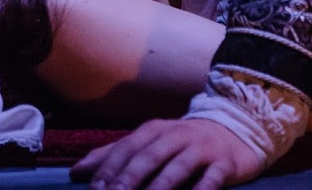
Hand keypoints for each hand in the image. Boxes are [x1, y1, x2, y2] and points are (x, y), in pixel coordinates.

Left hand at [70, 118, 266, 189]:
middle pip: (149, 157)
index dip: (109, 169)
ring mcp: (202, 148)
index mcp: (154, 130)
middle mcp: (176, 135)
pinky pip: (211, 179)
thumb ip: (114, 155)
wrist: (235, 129)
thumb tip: (76, 172)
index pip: (127, 148)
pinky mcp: (225, 163)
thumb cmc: (182, 142)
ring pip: (177, 168)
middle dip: (129, 179)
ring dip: (160, 187)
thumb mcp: (149, 143)